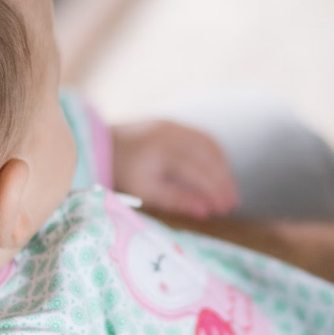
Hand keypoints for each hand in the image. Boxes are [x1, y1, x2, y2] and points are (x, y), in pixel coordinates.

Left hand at [110, 120, 238, 218]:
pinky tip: (218, 170)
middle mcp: (171, 134)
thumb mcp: (145, 192)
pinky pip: (202, 136)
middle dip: (224, 181)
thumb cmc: (121, 173)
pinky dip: (215, 154)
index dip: (215, 190)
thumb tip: (206, 211)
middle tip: (233, 203)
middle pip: (208, 157)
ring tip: (228, 189)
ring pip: (209, 145)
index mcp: (162, 152)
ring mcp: (173, 125)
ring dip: (223, 167)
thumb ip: (176, 200)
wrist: (100, 145)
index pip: (199, 172)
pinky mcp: (173, 123)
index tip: (225, 208)